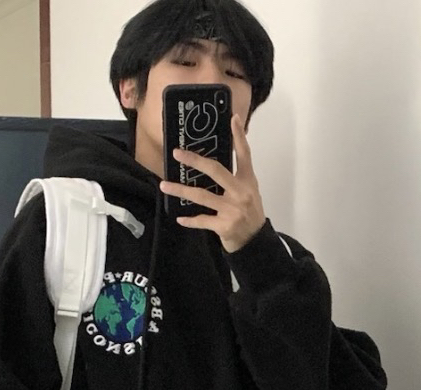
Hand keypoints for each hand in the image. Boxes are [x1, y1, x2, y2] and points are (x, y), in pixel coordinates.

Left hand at [158, 113, 266, 254]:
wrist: (255, 241)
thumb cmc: (249, 212)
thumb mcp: (249, 190)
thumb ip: (237, 175)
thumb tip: (215, 161)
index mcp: (247, 180)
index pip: (244, 154)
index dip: (239, 136)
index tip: (232, 118)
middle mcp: (240, 192)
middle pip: (216, 171)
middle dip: (195, 161)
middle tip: (177, 153)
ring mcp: (232, 210)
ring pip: (201, 196)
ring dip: (180, 190)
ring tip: (164, 185)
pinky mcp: (224, 226)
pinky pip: (202, 220)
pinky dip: (190, 220)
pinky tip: (179, 218)